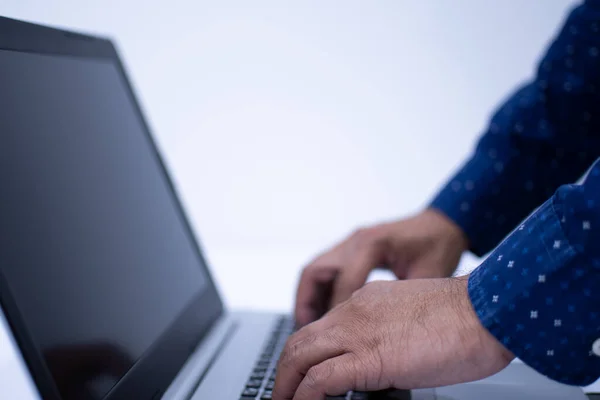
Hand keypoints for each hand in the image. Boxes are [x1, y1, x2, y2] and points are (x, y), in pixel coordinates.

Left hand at [274, 277, 512, 399]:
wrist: (485, 311)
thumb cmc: (463, 316)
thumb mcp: (412, 317)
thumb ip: (387, 331)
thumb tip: (380, 357)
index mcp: (365, 301)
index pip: (322, 326)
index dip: (307, 352)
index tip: (302, 370)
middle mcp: (354, 312)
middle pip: (302, 339)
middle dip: (286, 368)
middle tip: (282, 389)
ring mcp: (358, 333)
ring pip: (301, 355)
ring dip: (287, 382)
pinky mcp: (369, 359)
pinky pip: (321, 379)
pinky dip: (304, 395)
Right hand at [295, 209, 467, 325]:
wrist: (444, 224)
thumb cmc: (439, 246)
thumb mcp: (428, 278)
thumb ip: (404, 304)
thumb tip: (388, 338)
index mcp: (372, 244)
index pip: (342, 283)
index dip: (334, 314)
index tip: (332, 342)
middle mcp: (355, 241)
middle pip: (313, 273)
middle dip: (306, 305)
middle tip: (307, 334)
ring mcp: (351, 243)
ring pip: (314, 272)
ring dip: (308, 299)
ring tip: (311, 329)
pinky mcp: (352, 249)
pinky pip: (326, 272)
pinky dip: (321, 293)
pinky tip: (327, 316)